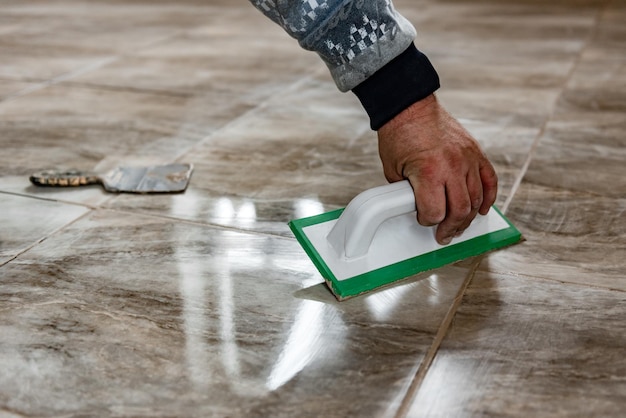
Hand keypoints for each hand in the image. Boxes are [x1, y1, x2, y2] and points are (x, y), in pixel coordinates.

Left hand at [377, 94, 497, 244]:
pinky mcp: (475, 152)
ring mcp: (467, 158)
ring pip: (476, 199)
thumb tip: (414, 208)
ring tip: (458, 225)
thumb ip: (405, 192)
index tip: (423, 220)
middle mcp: (452, 166)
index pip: (435, 212)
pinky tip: (482, 209)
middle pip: (460, 211)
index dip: (427, 221)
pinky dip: (488, 197)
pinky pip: (489, 180)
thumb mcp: (392, 170)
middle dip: (451, 227)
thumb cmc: (398, 135)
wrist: (409, 106)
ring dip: (468, 217)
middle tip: (444, 234)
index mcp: (429, 172)